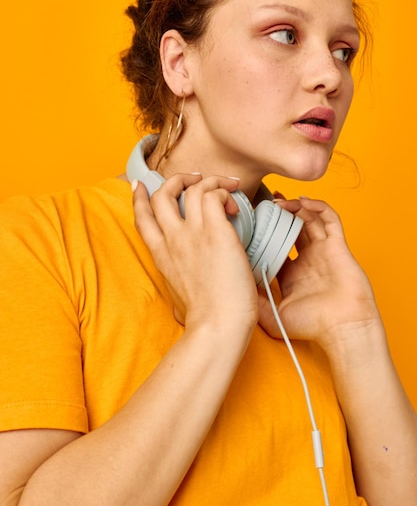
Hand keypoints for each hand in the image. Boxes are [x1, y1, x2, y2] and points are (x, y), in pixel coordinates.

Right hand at [132, 174, 258, 337]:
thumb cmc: (202, 321)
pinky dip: (224, 192)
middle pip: (161, 194)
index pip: (142, 217)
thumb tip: (182, 303)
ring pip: (191, 187)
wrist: (217, 326)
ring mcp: (192, 233)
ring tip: (227, 188)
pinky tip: (234, 204)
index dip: (139, 197)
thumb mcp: (177, 301)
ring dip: (209, 181)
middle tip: (194, 180)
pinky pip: (214, 195)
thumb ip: (178, 290)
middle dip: (176, 180)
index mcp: (161, 256)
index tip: (142, 184)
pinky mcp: (216, 231)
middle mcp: (172, 240)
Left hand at [263, 197, 379, 351]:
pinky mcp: (338, 246)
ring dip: (294, 207)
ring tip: (280, 202)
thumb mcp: (273, 316)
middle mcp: (306, 259)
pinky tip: (303, 202)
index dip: (263, 233)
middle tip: (264, 204)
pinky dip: (318, 207)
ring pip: (308, 219)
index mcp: (290, 273)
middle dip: (278, 215)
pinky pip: (330, 219)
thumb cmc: (312, 326)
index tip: (249, 222)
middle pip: (291, 228)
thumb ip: (255, 301)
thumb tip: (236, 285)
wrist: (343, 328)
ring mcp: (323, 251)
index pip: (274, 245)